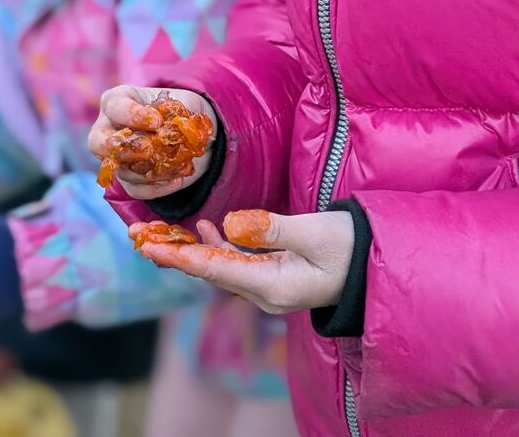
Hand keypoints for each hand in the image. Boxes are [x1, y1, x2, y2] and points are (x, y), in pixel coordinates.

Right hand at [89, 85, 215, 199]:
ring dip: (150, 171)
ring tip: (179, 166)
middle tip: (148, 150)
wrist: (186, 133)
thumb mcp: (184, 102)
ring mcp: (114, 157)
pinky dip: (156, 187)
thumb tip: (180, 128)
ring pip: (121, 170)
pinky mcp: (126, 179)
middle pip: (97, 142)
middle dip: (123, 149)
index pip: (115, 106)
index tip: (157, 122)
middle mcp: (107, 129)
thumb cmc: (178, 109)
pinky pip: (134, 188)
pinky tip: (176, 180)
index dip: (133, 115)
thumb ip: (181, 111)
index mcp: (117, 101)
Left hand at [134, 210, 354, 315]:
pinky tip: (208, 228)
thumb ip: (271, 229)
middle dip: (175, 253)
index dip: (180, 257)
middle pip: (209, 272)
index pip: (214, 270)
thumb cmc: (351, 245)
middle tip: (139, 236)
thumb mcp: (314, 232)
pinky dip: (217, 245)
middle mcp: (265, 292)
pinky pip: (237, 263)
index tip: (149, 247)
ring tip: (161, 231)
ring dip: (192, 249)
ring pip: (220, 267)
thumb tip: (230, 225)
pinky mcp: (276, 275)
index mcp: (272, 286)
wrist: (378, 260)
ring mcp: (270, 286)